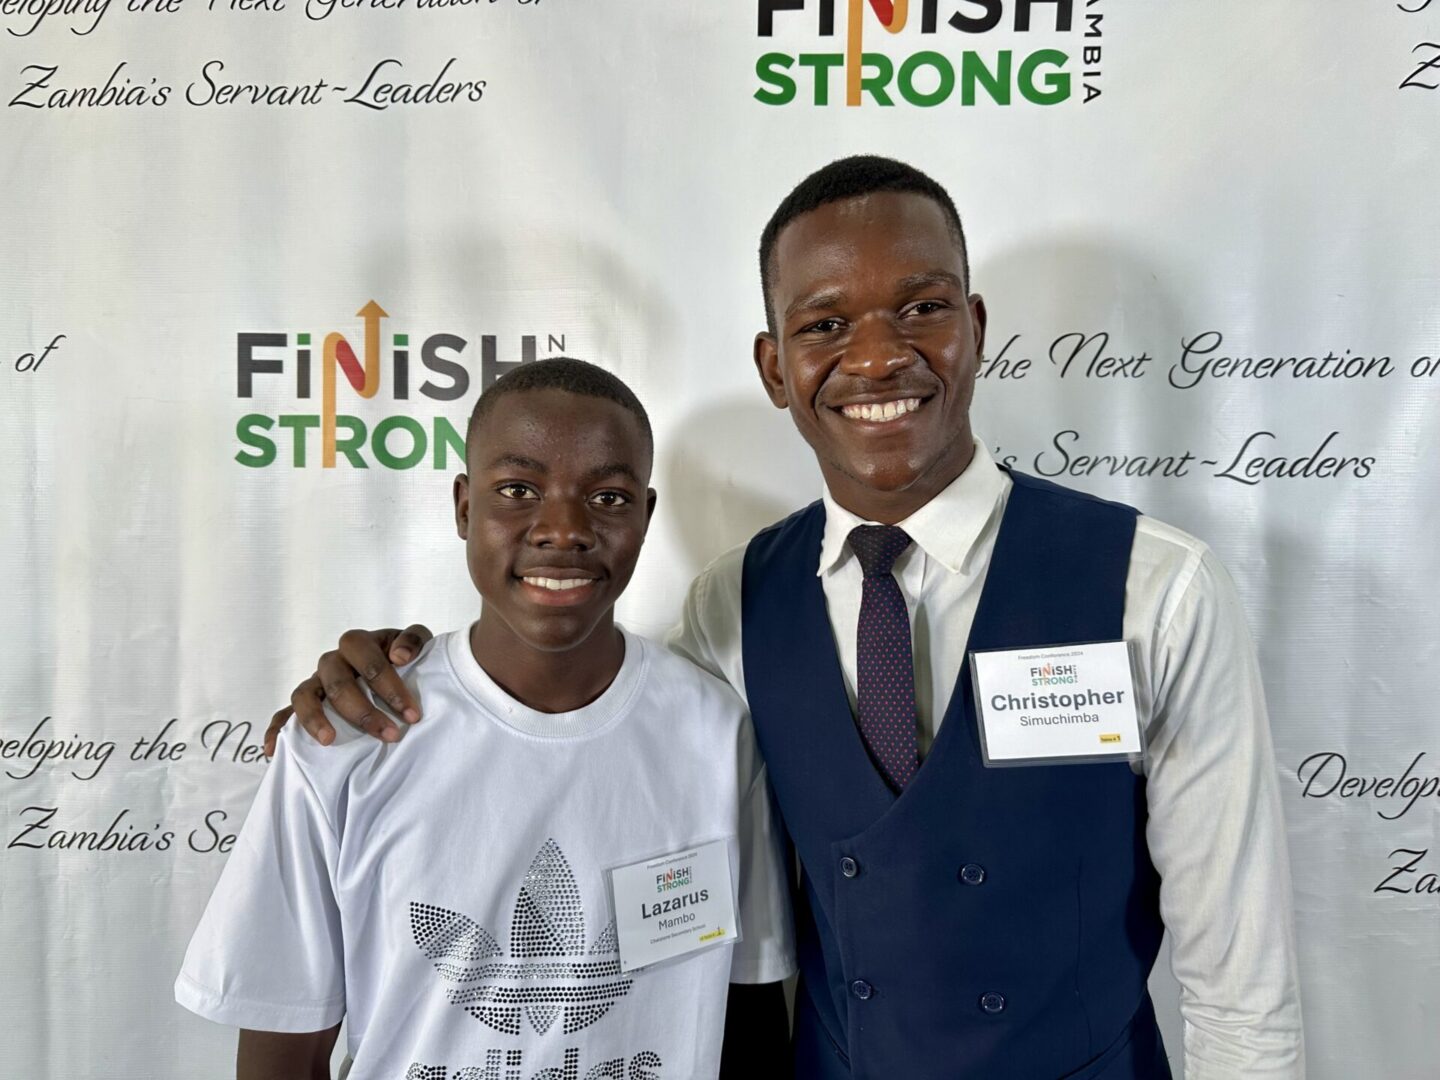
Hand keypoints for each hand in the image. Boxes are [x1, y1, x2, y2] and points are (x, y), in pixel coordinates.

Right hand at [264, 625, 432, 757]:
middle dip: (364, 711)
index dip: (390, 687)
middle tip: (390, 735)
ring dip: (315, 718)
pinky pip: (283, 713)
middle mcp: (333, 661)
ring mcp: (316, 682)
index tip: (411, 714)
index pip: (367, 661)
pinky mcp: (306, 704)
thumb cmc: (405, 657)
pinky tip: (273, 751)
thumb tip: (399, 656)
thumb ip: (414, 639)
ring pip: (304, 695)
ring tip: (329, 740)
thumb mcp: (417, 643)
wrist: (397, 667)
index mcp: (358, 644)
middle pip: (337, 682)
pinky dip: (276, 730)